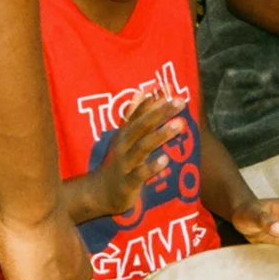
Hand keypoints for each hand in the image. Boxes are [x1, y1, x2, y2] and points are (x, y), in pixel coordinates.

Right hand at [88, 94, 187, 216]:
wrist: (99, 193)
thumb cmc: (118, 163)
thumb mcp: (123, 137)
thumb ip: (133, 116)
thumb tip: (142, 92)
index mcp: (124, 134)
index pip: (138, 113)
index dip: (152, 100)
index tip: (168, 86)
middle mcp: (124, 145)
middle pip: (142, 126)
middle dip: (160, 112)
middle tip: (179, 101)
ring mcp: (125, 164)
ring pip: (142, 147)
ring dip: (161, 135)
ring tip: (179, 124)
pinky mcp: (128, 183)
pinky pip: (140, 174)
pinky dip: (152, 167)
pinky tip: (166, 159)